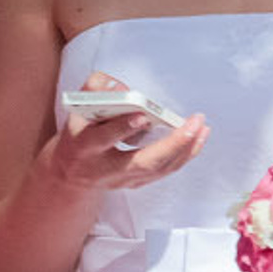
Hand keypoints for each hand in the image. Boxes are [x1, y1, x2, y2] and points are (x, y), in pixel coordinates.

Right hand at [41, 70, 207, 194]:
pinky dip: (184, 155)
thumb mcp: (76, 106)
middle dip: (172, 144)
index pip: (103, 138)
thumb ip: (95, 89)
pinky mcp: (135, 183)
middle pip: (142, 162)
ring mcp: (121, 180)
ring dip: (185, 149)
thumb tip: (122, 89)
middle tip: (194, 124)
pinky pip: (164, 171)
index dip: (122, 127)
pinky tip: (198, 138)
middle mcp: (104, 168)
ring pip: (158, 169)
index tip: (143, 115)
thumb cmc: (79, 129)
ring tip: (202, 127)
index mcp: (83, 146)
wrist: (70, 172)